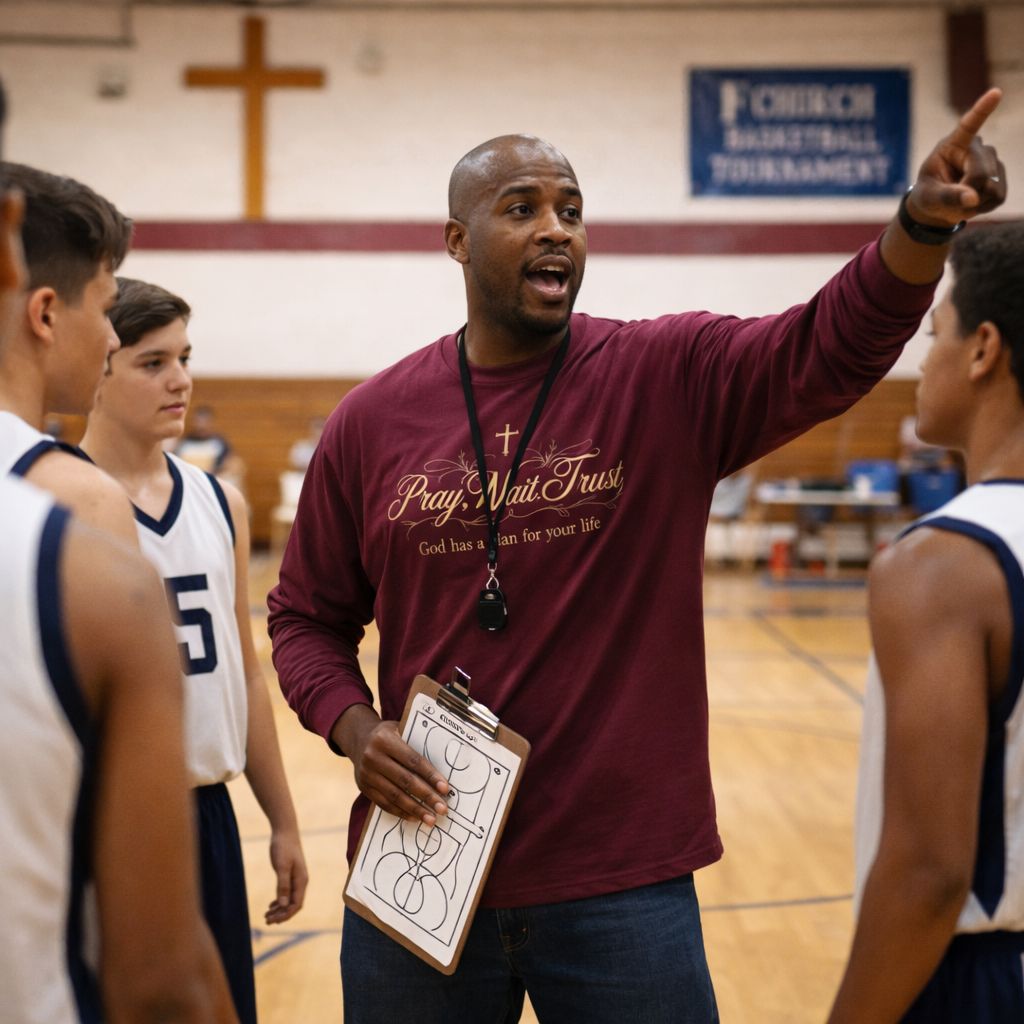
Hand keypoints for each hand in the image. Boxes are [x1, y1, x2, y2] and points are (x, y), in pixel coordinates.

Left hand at [265, 827, 307, 924]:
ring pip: (289, 899)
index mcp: (301, 880)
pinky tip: (271, 906)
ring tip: (266, 917)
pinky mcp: (290, 874)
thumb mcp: (281, 866)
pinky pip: (286, 892)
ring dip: (279, 909)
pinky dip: (279, 901)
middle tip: (266, 921)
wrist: (285, 831)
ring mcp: (296, 878)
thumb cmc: (283, 847)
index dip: (286, 915)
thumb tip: (282, 904)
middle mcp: (300, 881)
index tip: (273, 921)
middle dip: (281, 915)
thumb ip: (282, 885)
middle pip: (293, 904)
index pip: (296, 904)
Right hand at [333, 704, 448, 825]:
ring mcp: (366, 774)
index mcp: (385, 740)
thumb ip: (416, 742)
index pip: (413, 760)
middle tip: (442, 808)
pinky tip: (415, 817)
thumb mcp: (400, 729)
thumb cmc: (388, 734)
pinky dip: (401, 812)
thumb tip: (443, 764)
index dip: (430, 776)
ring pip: (394, 796)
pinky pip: (384, 803)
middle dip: (426, 796)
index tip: (445, 789)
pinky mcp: (363, 787)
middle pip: (405, 780)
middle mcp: (373, 757)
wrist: (358, 738)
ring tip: (431, 818)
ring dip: (415, 809)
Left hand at [907, 88, 1005, 227]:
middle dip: (966, 193)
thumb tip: (973, 198)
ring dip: (974, 202)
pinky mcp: (1001, 175)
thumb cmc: (928, 194)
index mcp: (954, 145)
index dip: (982, 109)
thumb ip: (947, 197)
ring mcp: (993, 159)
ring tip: (960, 198)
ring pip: (991, 188)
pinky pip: (998, 196)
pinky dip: (983, 206)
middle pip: (980, 175)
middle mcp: (978, 147)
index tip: (995, 93)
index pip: (969, 125)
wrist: (939, 205)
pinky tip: (973, 201)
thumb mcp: (929, 197)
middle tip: (950, 198)